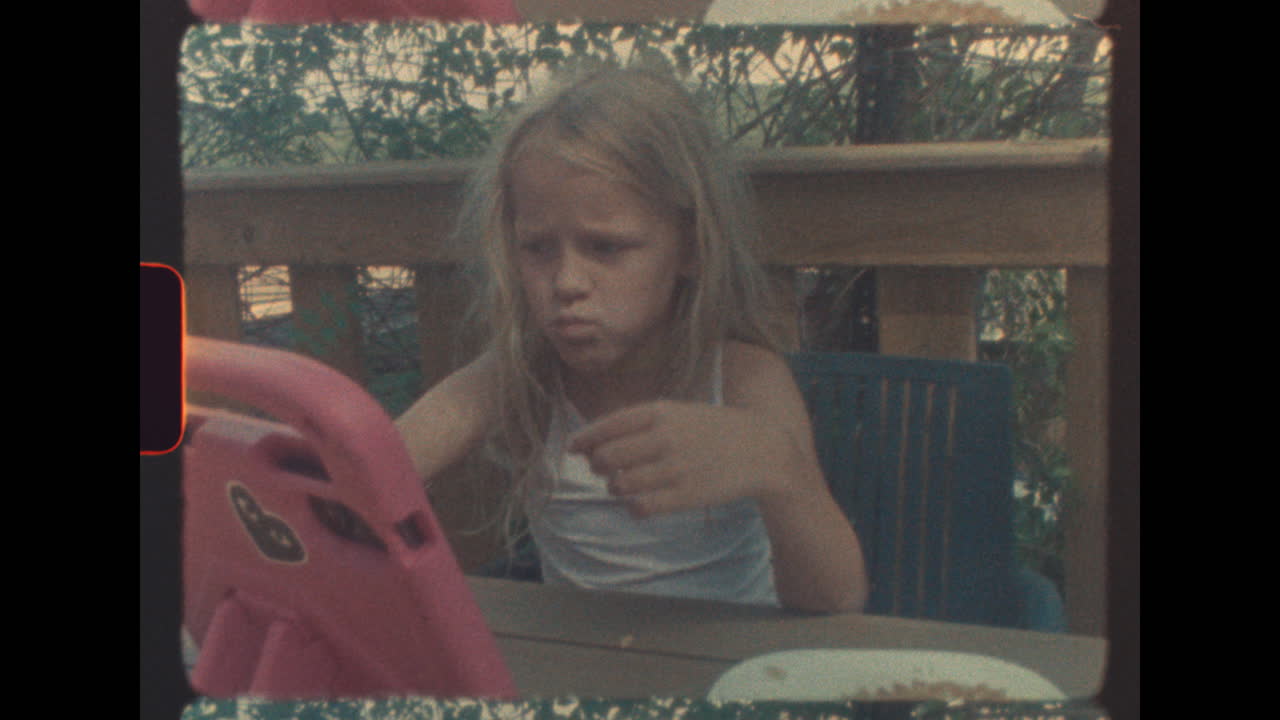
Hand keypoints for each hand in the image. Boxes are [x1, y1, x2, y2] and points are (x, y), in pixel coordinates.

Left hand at [567, 400, 798, 516]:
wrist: (761, 449)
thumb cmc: (713, 429)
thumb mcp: (678, 412)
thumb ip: (639, 422)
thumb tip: (594, 442)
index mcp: (661, 412)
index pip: (607, 426)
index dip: (584, 439)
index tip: (573, 449)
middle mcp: (664, 438)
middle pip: (607, 458)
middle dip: (599, 466)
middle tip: (605, 470)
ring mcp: (675, 468)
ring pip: (620, 485)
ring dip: (615, 488)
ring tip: (625, 486)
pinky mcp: (685, 496)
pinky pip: (641, 507)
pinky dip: (633, 507)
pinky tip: (641, 501)